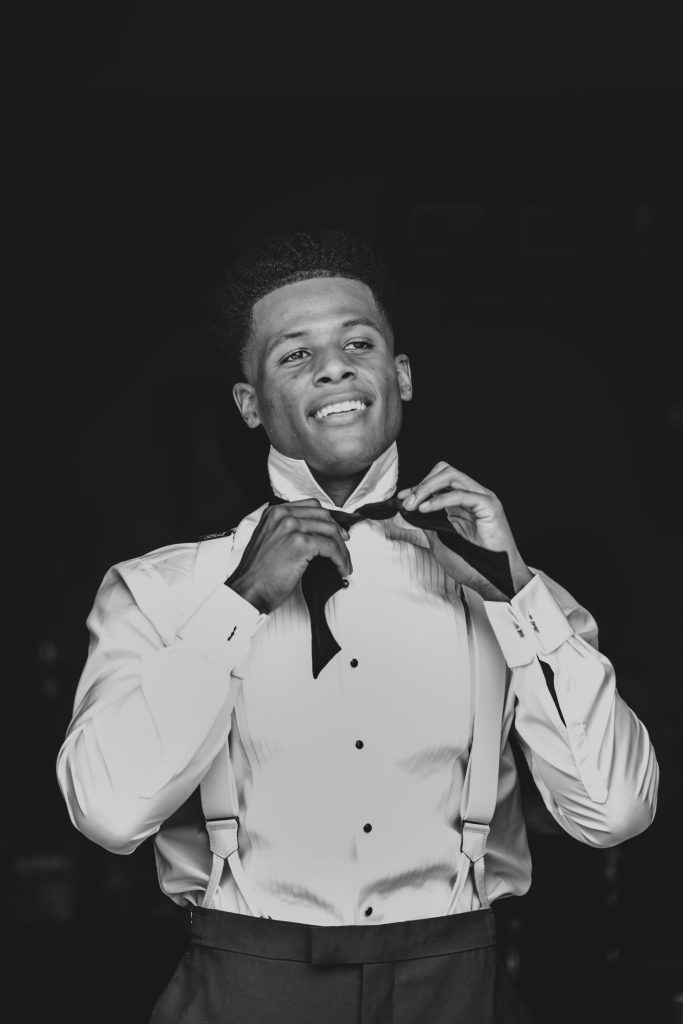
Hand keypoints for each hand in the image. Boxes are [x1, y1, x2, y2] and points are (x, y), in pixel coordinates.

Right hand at [226, 499, 352, 613]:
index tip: (336, 532)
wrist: (248, 590)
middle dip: (338, 533)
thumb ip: (288, 531)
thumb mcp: (269, 541)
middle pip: (324, 516)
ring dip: (342, 549)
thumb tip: (314, 535)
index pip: (311, 506)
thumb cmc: (257, 574)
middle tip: (344, 547)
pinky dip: (340, 559)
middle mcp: (283, 516)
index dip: (328, 520)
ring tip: (344, 563)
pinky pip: (330, 548)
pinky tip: (340, 568)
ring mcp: (292, 528)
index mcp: (275, 513)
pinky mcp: (300, 543)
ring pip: (331, 531)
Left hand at [398, 462, 532, 599]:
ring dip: (427, 488)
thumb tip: (410, 510)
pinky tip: (426, 509)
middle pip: (444, 471)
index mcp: (463, 502)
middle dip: (421, 484)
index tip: (401, 497)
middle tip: (407, 502)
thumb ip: (428, 522)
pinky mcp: (489, 506)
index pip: (439, 480)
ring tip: (414, 505)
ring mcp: (482, 498)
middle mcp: (473, 496)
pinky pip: (461, 494)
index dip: (418, 486)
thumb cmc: (473, 564)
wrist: (494, 580)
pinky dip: (440, 499)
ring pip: (451, 476)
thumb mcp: (441, 540)